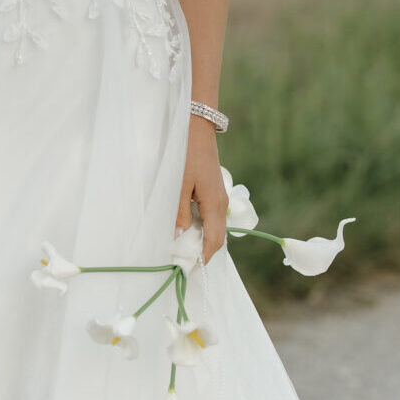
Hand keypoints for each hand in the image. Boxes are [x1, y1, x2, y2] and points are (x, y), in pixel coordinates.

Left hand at [176, 116, 226, 263]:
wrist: (197, 130)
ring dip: (201, 240)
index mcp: (214, 205)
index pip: (214, 241)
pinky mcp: (215, 192)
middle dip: (202, 252)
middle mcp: (222, 204)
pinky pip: (212, 217)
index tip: (188, 269)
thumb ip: (179, 214)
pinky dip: (202, 227)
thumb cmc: (186, 156)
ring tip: (182, 247)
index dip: (203, 258)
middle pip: (217, 238)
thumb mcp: (178, 186)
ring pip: (215, 228)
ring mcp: (220, 198)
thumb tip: (179, 238)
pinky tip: (187, 227)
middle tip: (183, 261)